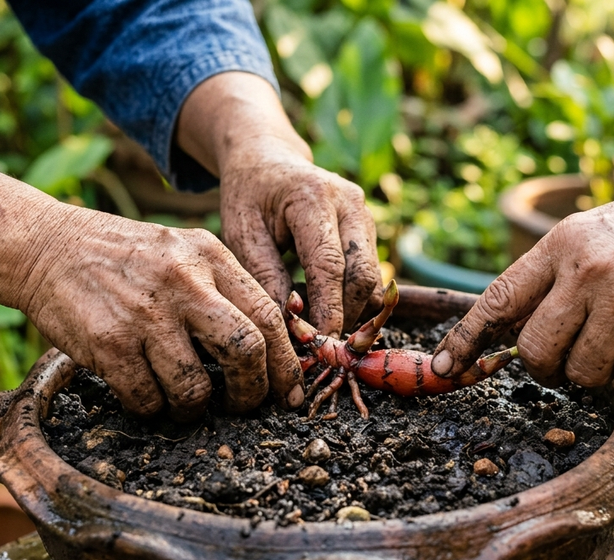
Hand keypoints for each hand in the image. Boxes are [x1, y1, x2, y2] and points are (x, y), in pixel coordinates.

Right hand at [20, 208, 304, 419]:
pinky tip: (145, 393)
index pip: (270, 316)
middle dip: (252, 392)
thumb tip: (270, 352)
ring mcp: (145, 314)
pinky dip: (152, 407)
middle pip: (246, 350)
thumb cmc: (125, 259)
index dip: (286, 364)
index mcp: (211, 257)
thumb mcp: (183, 252)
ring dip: (194, 407)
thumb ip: (225, 290)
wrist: (47, 247)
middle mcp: (183, 282)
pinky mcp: (108, 342)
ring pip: (195, 386)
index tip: (289, 393)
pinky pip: (147, 398)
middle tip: (242, 405)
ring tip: (184, 401)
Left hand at [219, 135, 381, 336]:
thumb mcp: (241, 232)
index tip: (318, 344)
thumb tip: (285, 326)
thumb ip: (263, 276)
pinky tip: (324, 310)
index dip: (329, 309)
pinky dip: (352, 299)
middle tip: (318, 347)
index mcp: (313, 198)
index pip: (330, 265)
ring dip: (351, 311)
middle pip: (362, 275)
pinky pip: (370, 274)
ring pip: (372, 279)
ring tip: (318, 330)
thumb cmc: (248, 195)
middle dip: (345, 316)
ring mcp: (365, 215)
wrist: (267, 159)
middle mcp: (350, 203)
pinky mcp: (369, 229)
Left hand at [431, 174, 613, 388]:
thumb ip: (554, 276)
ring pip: (580, 372)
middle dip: (545, 367)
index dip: (466, 338)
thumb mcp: (594, 234)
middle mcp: (586, 271)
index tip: (446, 366)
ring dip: (595, 371)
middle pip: (535, 350)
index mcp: (560, 244)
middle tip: (566, 360)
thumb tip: (511, 327)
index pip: (497, 299)